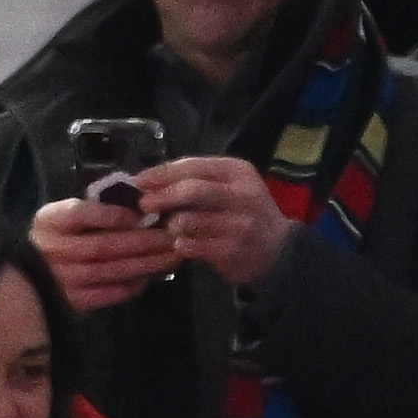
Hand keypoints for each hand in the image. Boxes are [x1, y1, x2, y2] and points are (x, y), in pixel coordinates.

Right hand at [31, 191, 182, 314]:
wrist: (32, 277)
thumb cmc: (58, 239)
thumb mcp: (65, 215)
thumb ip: (94, 209)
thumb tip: (139, 207)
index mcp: (51, 221)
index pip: (81, 214)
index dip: (112, 215)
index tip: (141, 215)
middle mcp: (54, 250)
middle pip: (103, 245)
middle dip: (142, 242)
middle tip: (171, 237)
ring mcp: (63, 279)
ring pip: (110, 271)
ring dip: (144, 264)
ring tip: (170, 257)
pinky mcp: (74, 302)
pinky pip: (108, 294)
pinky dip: (131, 286)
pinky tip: (149, 276)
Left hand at [132, 152, 296, 291]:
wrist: (279, 252)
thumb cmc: (245, 216)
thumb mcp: (230, 189)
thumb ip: (198, 182)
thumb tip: (152, 182)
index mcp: (237, 171)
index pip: (192, 166)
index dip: (161, 173)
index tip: (138, 180)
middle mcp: (241, 193)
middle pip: (191, 188)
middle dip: (162, 195)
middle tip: (142, 204)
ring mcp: (238, 223)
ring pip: (190, 219)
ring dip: (170, 224)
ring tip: (165, 228)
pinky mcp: (232, 250)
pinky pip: (194, 246)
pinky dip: (180, 245)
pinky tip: (178, 246)